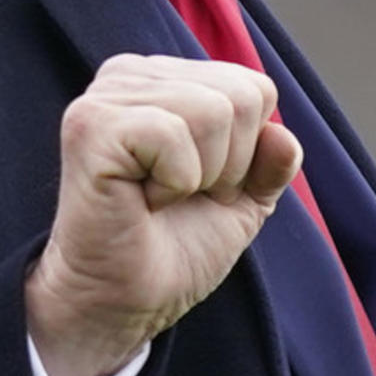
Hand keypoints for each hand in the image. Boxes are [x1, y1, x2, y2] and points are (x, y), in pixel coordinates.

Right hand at [25, 53, 302, 375]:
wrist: (126, 302)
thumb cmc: (175, 248)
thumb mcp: (243, 200)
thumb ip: (271, 162)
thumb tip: (283, 135)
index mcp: (165, 78)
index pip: (254, 87)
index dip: (247, 151)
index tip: (203, 186)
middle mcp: (132, 73)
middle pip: (241, 96)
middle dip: (229, 164)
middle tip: (181, 196)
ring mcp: (106, 95)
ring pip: (213, 112)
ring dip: (201, 176)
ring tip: (160, 198)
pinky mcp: (91, 125)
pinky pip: (172, 135)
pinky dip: (174, 182)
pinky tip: (141, 200)